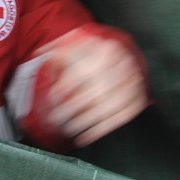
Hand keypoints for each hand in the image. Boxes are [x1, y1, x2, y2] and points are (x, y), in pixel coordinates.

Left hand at [37, 29, 149, 145]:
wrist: (125, 56)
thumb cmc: (96, 52)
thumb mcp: (79, 44)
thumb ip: (59, 48)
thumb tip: (40, 52)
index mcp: (108, 49)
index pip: (88, 69)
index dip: (68, 84)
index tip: (55, 96)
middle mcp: (124, 66)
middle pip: (98, 91)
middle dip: (75, 107)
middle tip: (58, 117)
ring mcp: (134, 83)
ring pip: (110, 106)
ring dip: (87, 121)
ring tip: (70, 129)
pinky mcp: (139, 98)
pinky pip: (121, 117)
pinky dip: (102, 129)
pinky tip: (87, 136)